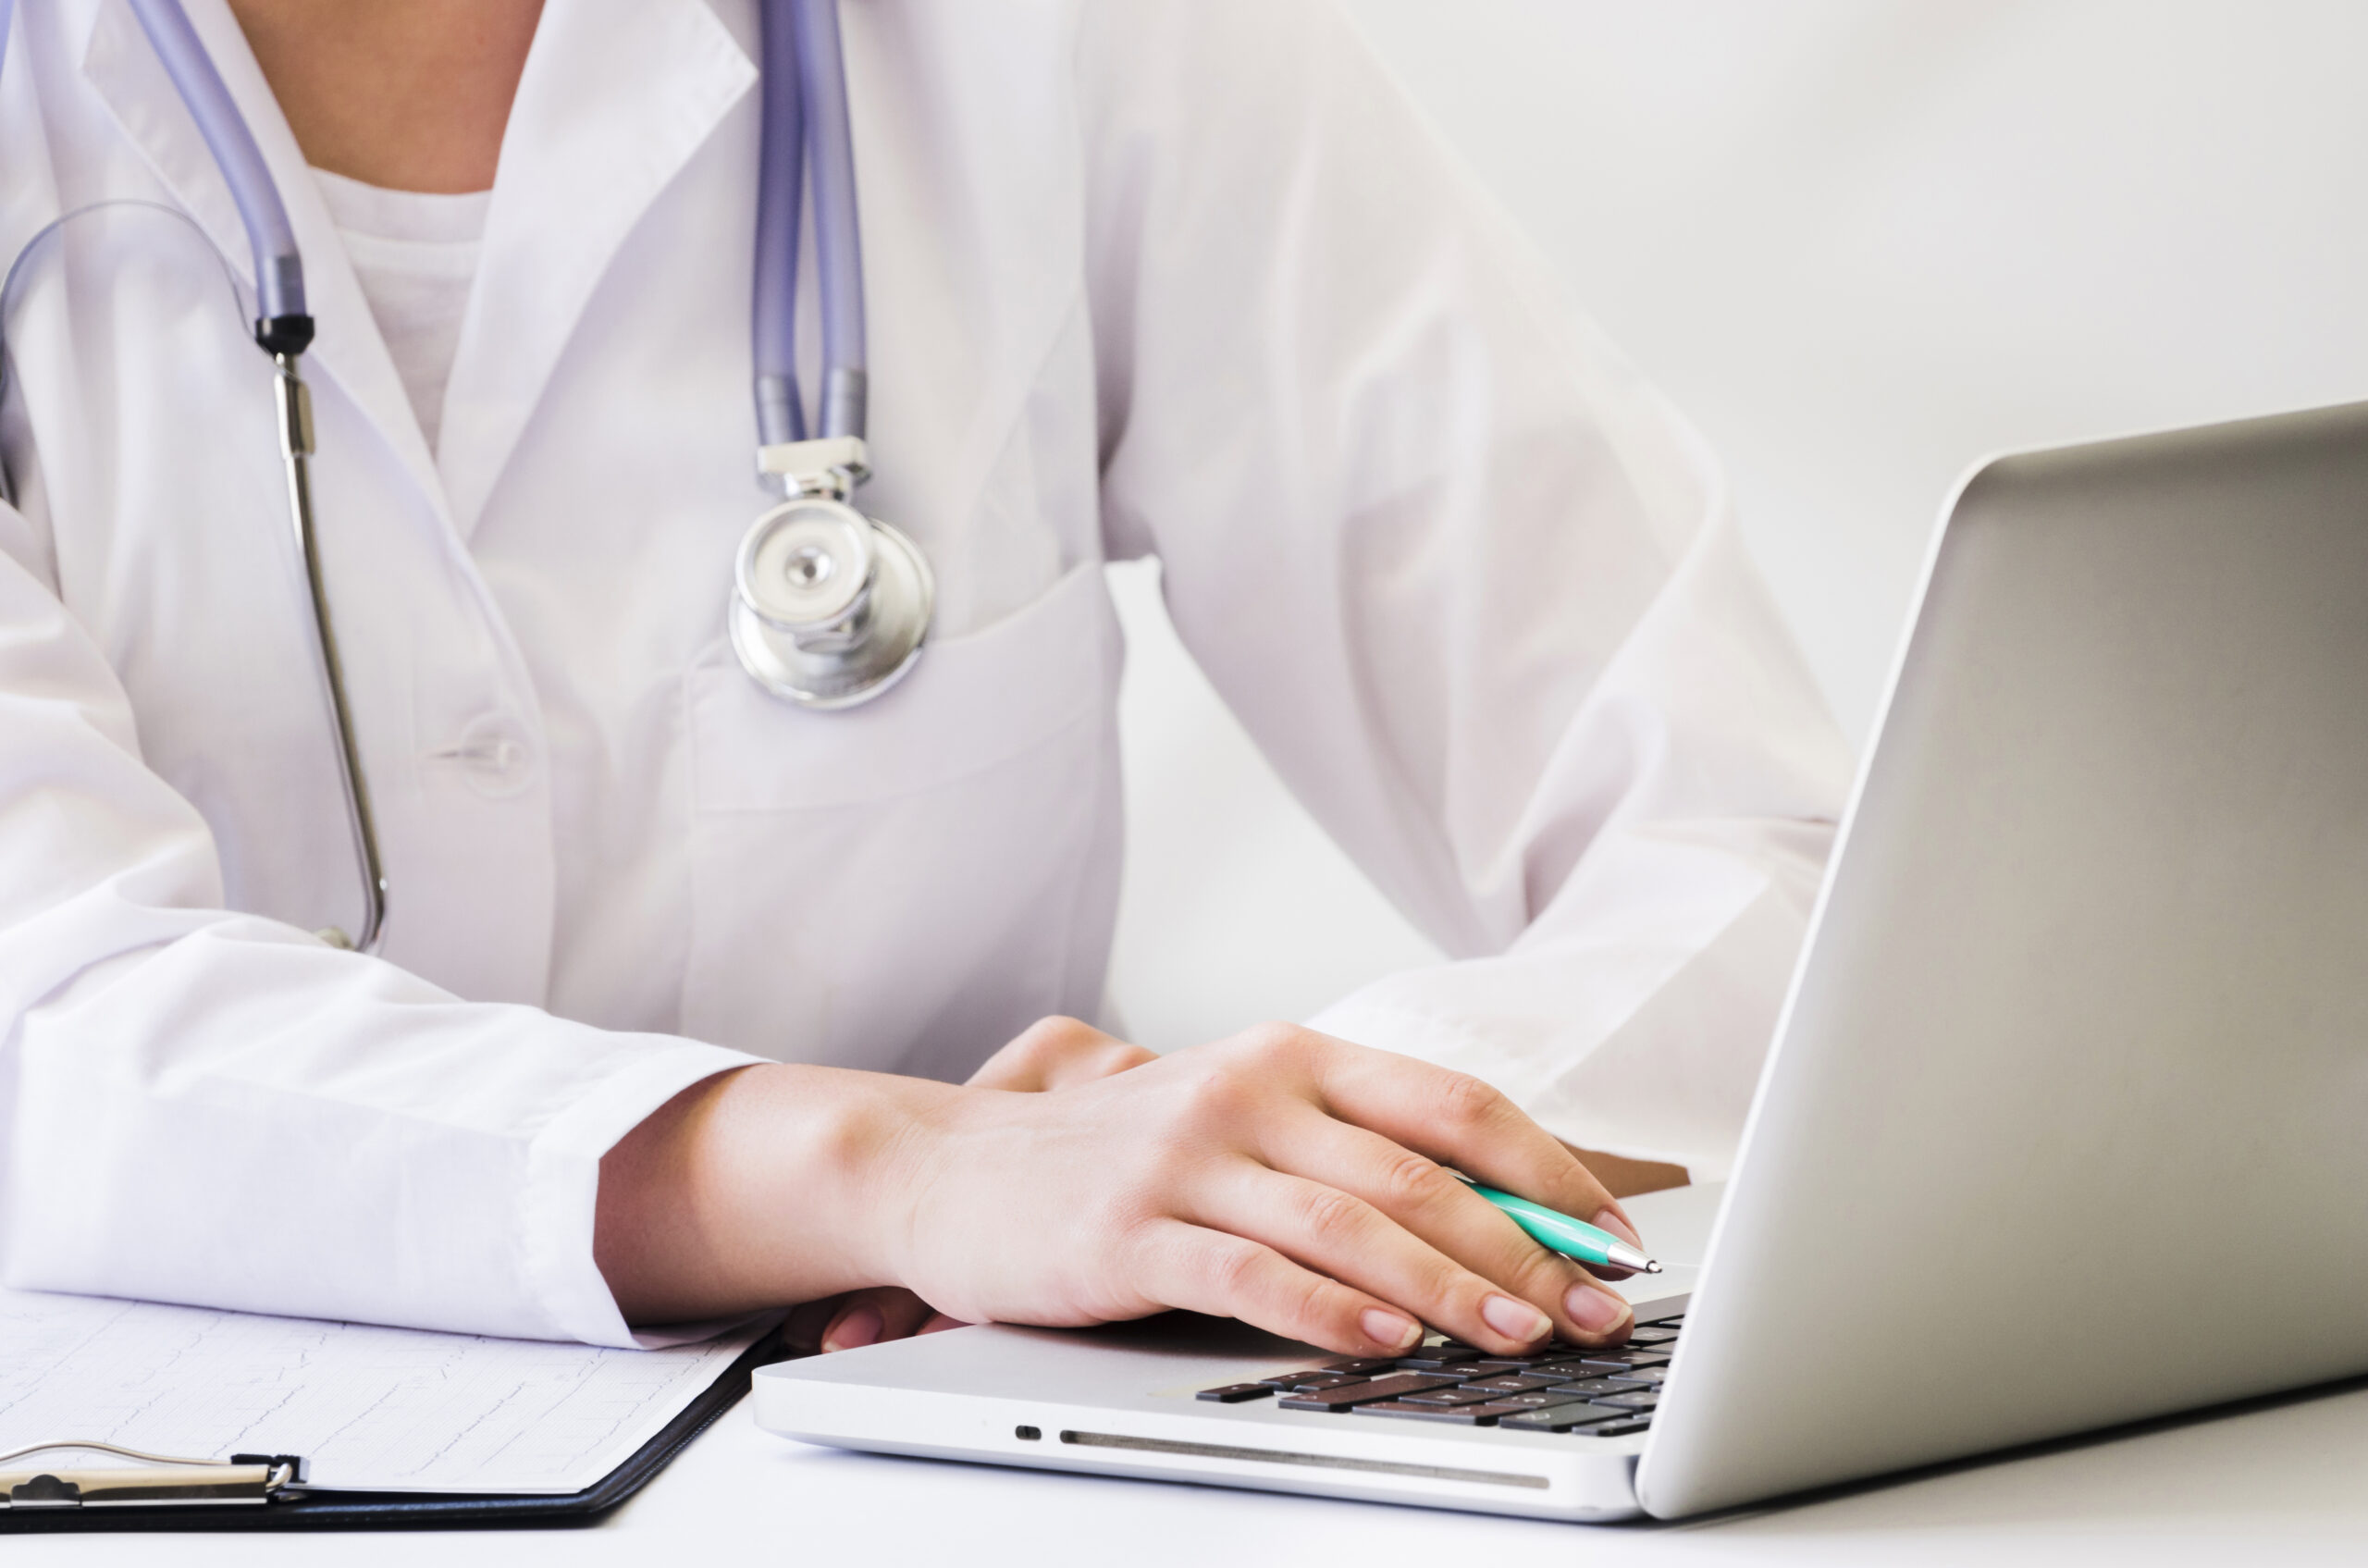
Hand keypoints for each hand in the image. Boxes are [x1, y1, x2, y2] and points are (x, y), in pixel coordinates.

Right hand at [599, 1018, 1645, 1357]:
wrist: (952, 1167)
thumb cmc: (1118, 1154)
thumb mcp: (1243, 1124)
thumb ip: (1352, 1154)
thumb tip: (1503, 1220)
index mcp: (1292, 1055)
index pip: (1454, 1104)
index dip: (1548, 1172)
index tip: (1614, 1238)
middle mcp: (1248, 1090)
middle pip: (1418, 1171)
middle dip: (1522, 1248)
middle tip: (1592, 1309)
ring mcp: (1186, 1157)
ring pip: (1349, 1222)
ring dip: (1448, 1284)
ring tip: (1518, 1334)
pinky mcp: (1129, 1231)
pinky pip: (1248, 1274)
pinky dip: (1326, 1310)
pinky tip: (1383, 1342)